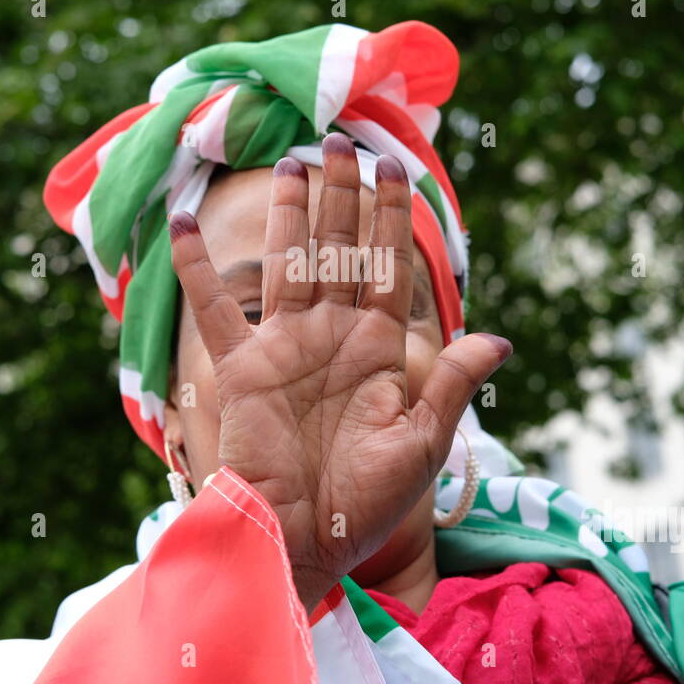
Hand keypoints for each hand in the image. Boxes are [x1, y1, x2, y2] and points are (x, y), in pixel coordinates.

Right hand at [168, 133, 510, 611]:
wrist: (306, 541)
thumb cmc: (368, 503)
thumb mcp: (424, 441)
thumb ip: (454, 382)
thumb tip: (502, 339)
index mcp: (380, 350)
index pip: (388, 267)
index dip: (391, 217)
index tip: (393, 168)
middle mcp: (333, 336)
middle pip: (341, 250)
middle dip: (343, 197)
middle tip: (340, 142)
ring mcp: (286, 347)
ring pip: (290, 262)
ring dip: (291, 212)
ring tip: (293, 161)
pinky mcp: (242, 367)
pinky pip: (215, 309)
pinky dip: (195, 268)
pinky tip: (181, 221)